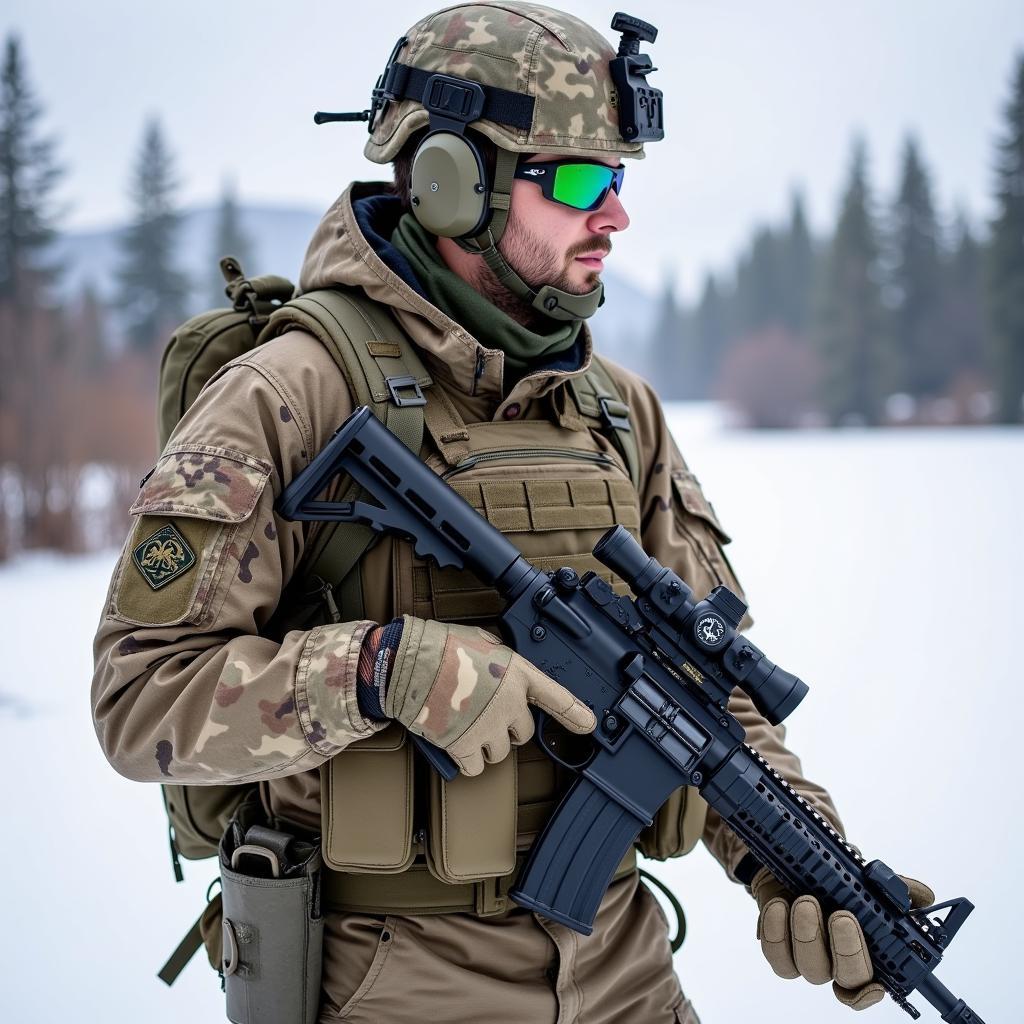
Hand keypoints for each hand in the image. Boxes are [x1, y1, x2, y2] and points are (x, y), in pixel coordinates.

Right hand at [385, 615, 595, 775]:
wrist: (407, 662)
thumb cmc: (440, 646)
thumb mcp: (482, 641)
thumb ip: (500, 662)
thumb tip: (500, 673)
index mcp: (517, 674)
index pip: (555, 697)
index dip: (574, 713)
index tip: (588, 724)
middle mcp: (509, 703)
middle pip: (523, 733)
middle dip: (506, 728)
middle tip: (482, 715)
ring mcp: (489, 727)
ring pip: (499, 753)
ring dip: (485, 745)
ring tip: (464, 725)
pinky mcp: (465, 746)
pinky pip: (475, 767)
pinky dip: (465, 760)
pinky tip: (453, 741)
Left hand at [751, 866, 934, 1008]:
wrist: (790, 863)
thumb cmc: (833, 877)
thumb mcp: (864, 877)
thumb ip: (893, 888)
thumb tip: (923, 897)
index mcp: (864, 953)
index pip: (868, 988)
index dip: (870, 994)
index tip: (875, 983)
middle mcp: (834, 962)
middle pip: (844, 979)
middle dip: (846, 950)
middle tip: (841, 915)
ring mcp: (803, 957)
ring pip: (807, 967)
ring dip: (808, 933)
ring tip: (806, 899)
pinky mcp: (776, 947)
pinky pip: (775, 953)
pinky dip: (775, 929)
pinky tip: (778, 905)